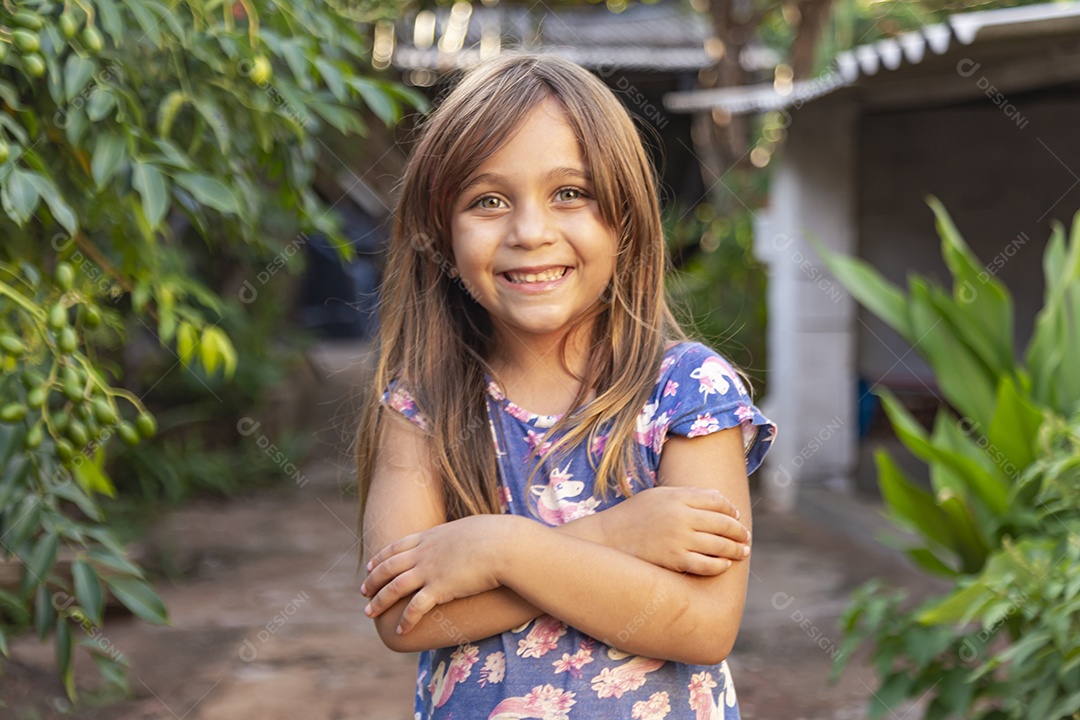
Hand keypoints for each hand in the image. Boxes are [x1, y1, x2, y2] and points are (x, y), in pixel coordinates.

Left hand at [360, 514, 518, 633]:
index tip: (370, 565)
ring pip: (394, 587)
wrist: (502, 544)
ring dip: (379, 601)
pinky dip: (406, 620)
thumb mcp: (470, 529)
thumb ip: (458, 536)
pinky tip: (400, 630)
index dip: (381, 557)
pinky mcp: (439, 589)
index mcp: (430, 537)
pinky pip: (416, 607)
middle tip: (363, 592)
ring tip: (369, 613)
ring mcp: (429, 570)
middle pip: (389, 567)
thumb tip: (464, 537)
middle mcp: (424, 553)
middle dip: (373, 580)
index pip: (397, 547)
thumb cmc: (495, 535)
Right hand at [596, 486, 749, 574]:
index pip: (717, 501)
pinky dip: (719, 565)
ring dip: (735, 549)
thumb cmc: (633, 515)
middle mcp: (681, 516)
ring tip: (742, 552)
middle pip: (723, 523)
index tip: (735, 517)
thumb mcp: (658, 495)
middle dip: (739, 532)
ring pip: (719, 545)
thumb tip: (718, 496)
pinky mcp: (674, 560)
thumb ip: (687, 494)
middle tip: (746, 538)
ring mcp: (678, 539)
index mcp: (678, 496)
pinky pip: (706, 564)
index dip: (731, 510)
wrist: (608, 538)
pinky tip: (724, 565)